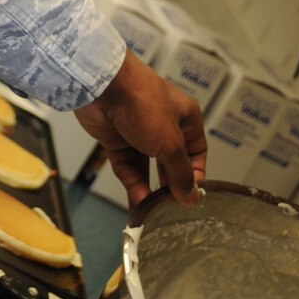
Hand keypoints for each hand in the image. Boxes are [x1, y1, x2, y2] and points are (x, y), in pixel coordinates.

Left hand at [74, 50, 206, 209]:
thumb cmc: (143, 103)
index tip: (190, 199)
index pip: (196, 153)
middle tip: (170, 210)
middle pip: (170, 163)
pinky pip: (128, 167)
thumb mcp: (170, 142)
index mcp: (186, 118)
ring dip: (148, 190)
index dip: (195, 176)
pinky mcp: (117, 140)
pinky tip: (137, 201)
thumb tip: (192, 198)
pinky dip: (132, 183)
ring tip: (152, 213)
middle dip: (169, 186)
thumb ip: (181, 173)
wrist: (102, 85)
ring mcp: (139, 133)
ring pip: (147, 168)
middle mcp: (164, 126)